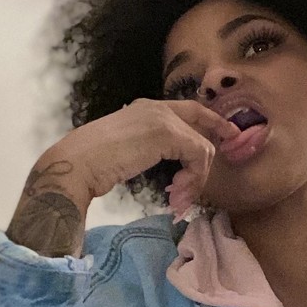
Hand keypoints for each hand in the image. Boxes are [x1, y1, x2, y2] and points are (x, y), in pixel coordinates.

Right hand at [6, 99, 241, 256]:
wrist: (77, 164)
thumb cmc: (93, 165)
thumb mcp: (128, 151)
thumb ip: (151, 149)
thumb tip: (175, 168)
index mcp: (144, 108)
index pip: (189, 109)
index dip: (212, 121)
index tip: (229, 136)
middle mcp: (155, 107)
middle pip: (201, 121)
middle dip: (214, 147)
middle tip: (212, 172)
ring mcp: (162, 117)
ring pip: (201, 147)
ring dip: (195, 179)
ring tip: (177, 200)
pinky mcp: (166, 133)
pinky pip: (197, 155)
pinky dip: (192, 179)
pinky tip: (175, 194)